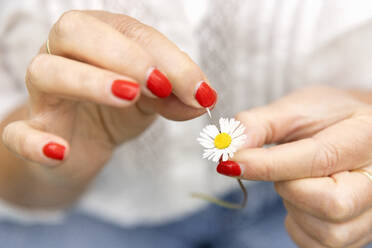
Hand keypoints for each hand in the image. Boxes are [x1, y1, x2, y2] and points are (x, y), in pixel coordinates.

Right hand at [0, 10, 216, 206]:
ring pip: (45, 72)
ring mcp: (43, 94)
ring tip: (128, 96)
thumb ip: (176, 95)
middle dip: (121, 53)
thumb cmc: (117, 110)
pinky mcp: (31, 130)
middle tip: (158, 83)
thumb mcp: (153, 99)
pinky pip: (17, 133)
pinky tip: (61, 151)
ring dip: (88, 82)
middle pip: (75, 32)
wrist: (82, 143)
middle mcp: (65, 55)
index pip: (131, 33)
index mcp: (99, 38)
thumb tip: (203, 99)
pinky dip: (35, 141)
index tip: (198, 90)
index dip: (167, 58)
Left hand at [217, 86, 371, 246]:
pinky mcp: (358, 233)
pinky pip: (318, 245)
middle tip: (283, 170)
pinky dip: (299, 224)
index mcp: (365, 137)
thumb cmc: (325, 118)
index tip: (231, 162)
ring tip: (297, 180)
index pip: (319, 159)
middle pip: (332, 205)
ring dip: (294, 207)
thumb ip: (259, 125)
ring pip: (326, 232)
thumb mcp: (294, 109)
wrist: (352, 132)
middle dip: (290, 188)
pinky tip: (302, 200)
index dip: (269, 165)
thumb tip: (229, 147)